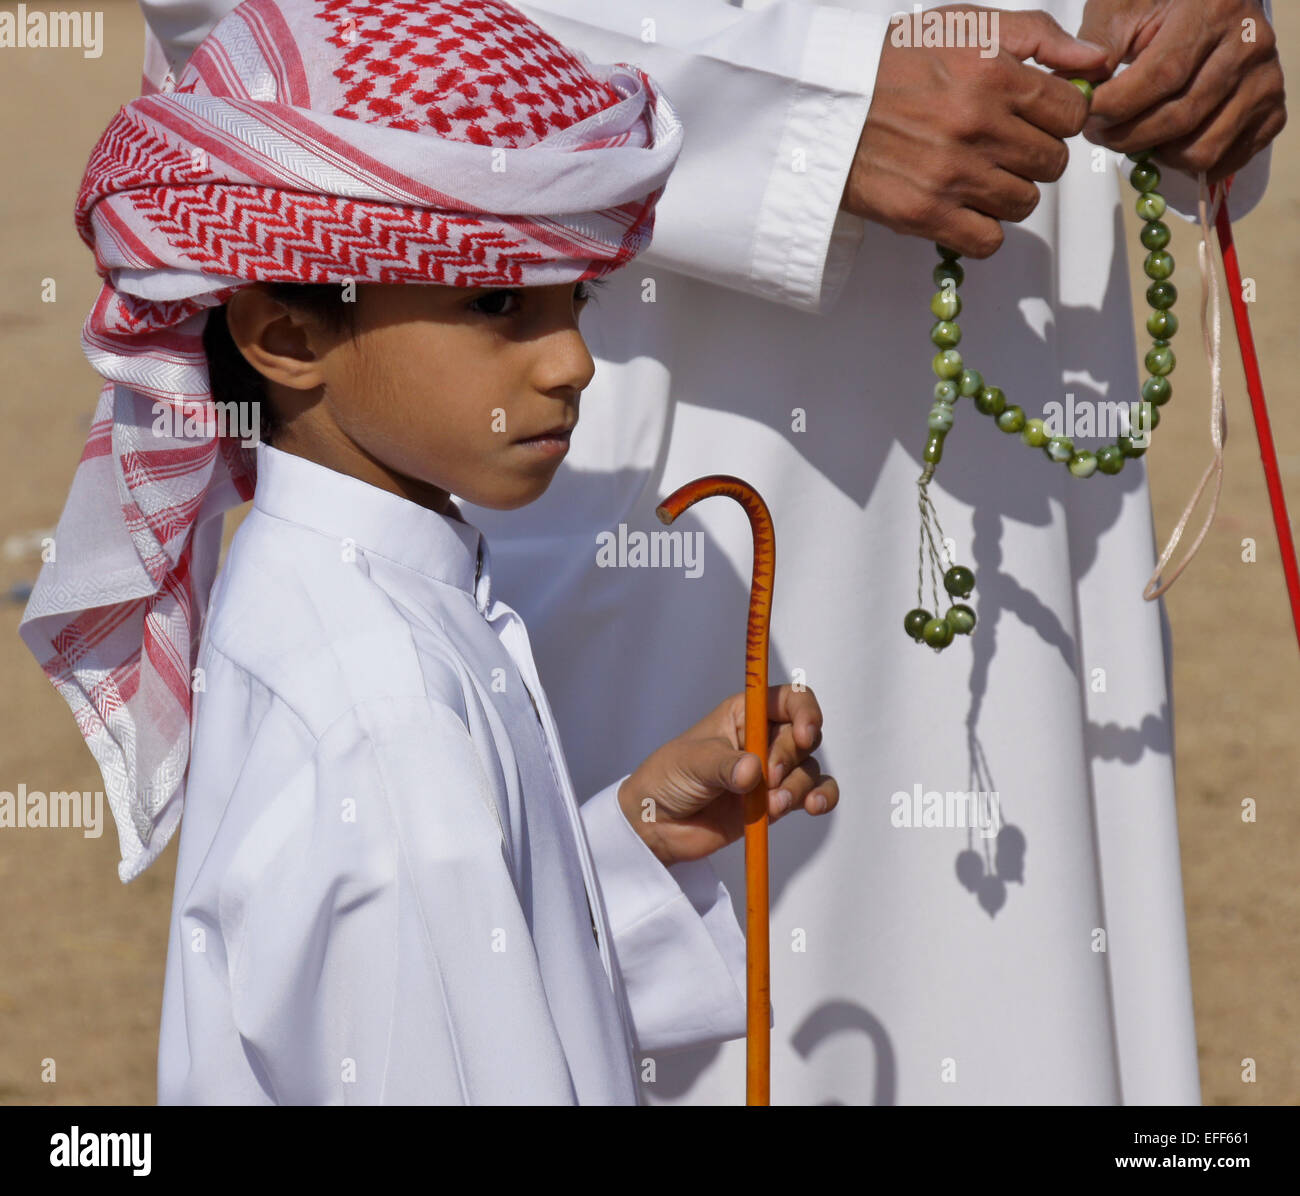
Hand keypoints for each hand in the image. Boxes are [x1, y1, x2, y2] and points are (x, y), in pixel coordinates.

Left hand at [616, 685, 835, 865]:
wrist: (656, 824)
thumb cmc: (668, 778)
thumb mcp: (692, 763)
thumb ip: (724, 766)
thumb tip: (754, 773)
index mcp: (744, 715)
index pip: (789, 699)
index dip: (805, 711)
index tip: (804, 735)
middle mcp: (763, 738)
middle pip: (803, 737)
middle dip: (790, 759)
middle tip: (767, 779)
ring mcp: (771, 772)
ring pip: (809, 768)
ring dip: (799, 786)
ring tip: (774, 805)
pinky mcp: (776, 802)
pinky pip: (813, 793)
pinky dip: (821, 797)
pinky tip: (813, 806)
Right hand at [841, 6, 1108, 256]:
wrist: (825, 106)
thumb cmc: (893, 62)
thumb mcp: (965, 23)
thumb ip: (1038, 34)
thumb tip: (1097, 61)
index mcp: (992, 74)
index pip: (1071, 113)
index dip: (1056, 116)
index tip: (1032, 118)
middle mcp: (976, 126)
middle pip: (1052, 163)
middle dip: (1033, 155)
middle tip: (1001, 147)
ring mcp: (951, 175)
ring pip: (1024, 202)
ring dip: (1009, 192)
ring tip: (977, 175)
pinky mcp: (925, 215)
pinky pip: (988, 240)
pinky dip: (982, 229)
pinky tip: (964, 207)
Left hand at [1076, 0, 1285, 182]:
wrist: (1208, 4)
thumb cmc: (1157, 6)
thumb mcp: (1121, 7)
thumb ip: (1096, 46)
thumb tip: (1076, 90)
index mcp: (1215, 8)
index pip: (1162, 76)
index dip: (1117, 106)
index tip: (1085, 115)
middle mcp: (1250, 44)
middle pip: (1179, 118)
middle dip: (1126, 136)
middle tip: (1098, 131)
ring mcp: (1265, 80)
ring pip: (1200, 149)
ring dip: (1155, 155)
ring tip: (1132, 133)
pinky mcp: (1271, 111)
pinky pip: (1224, 160)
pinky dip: (1186, 163)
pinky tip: (1166, 140)